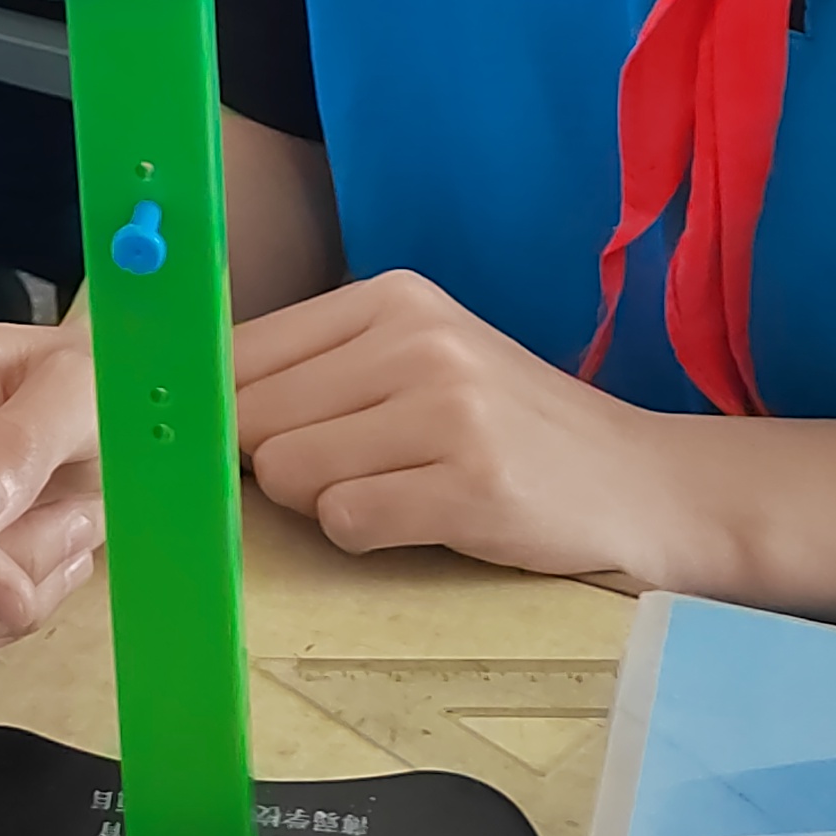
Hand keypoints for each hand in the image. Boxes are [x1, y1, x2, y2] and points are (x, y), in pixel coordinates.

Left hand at [233, 268, 691, 583]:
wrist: (646, 484)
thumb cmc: (509, 429)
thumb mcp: (419, 364)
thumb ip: (316, 372)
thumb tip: (189, 411)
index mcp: (390, 297)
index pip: (237, 352)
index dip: (224, 414)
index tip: (247, 445)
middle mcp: (416, 338)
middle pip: (253, 419)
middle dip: (280, 466)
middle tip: (358, 475)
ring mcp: (448, 408)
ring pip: (289, 473)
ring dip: (327, 504)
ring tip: (401, 492)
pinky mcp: (472, 484)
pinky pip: (346, 523)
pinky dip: (369, 538)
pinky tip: (426, 520)